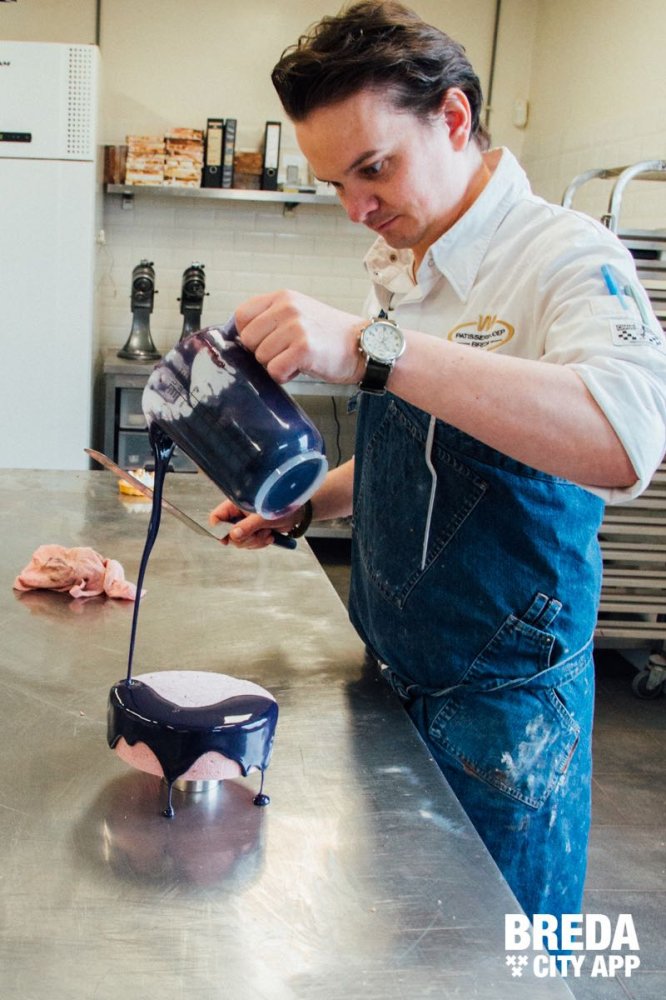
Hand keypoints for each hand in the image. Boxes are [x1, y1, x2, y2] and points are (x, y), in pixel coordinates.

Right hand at [209, 498, 303, 548]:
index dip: (219, 530)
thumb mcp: (264, 516)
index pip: (217, 518)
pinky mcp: (254, 532)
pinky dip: (260, 543)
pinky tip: (270, 536)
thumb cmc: (283, 505)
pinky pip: (250, 544)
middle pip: (228, 534)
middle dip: (244, 538)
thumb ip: (248, 526)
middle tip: (258, 534)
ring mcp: (246, 524)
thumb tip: (233, 535)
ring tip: (267, 532)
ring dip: (255, 541)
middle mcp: (238, 514)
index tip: (227, 539)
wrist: (299, 512)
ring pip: (240, 541)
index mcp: (236, 504)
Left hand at [235, 289, 364, 384]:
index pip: (241, 315)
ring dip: (276, 365)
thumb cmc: (331, 335)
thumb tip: (242, 340)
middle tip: (286, 353)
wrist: (366, 345)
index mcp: (283, 297)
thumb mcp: (300, 313)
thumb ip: (271, 319)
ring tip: (298, 359)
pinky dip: (285, 376)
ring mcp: (295, 327)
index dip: (250, 335)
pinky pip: (275, 370)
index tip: (266, 342)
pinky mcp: (303, 348)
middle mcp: (287, 308)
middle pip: (248, 340)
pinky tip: (301, 368)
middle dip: (263, 353)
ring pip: (260, 357)